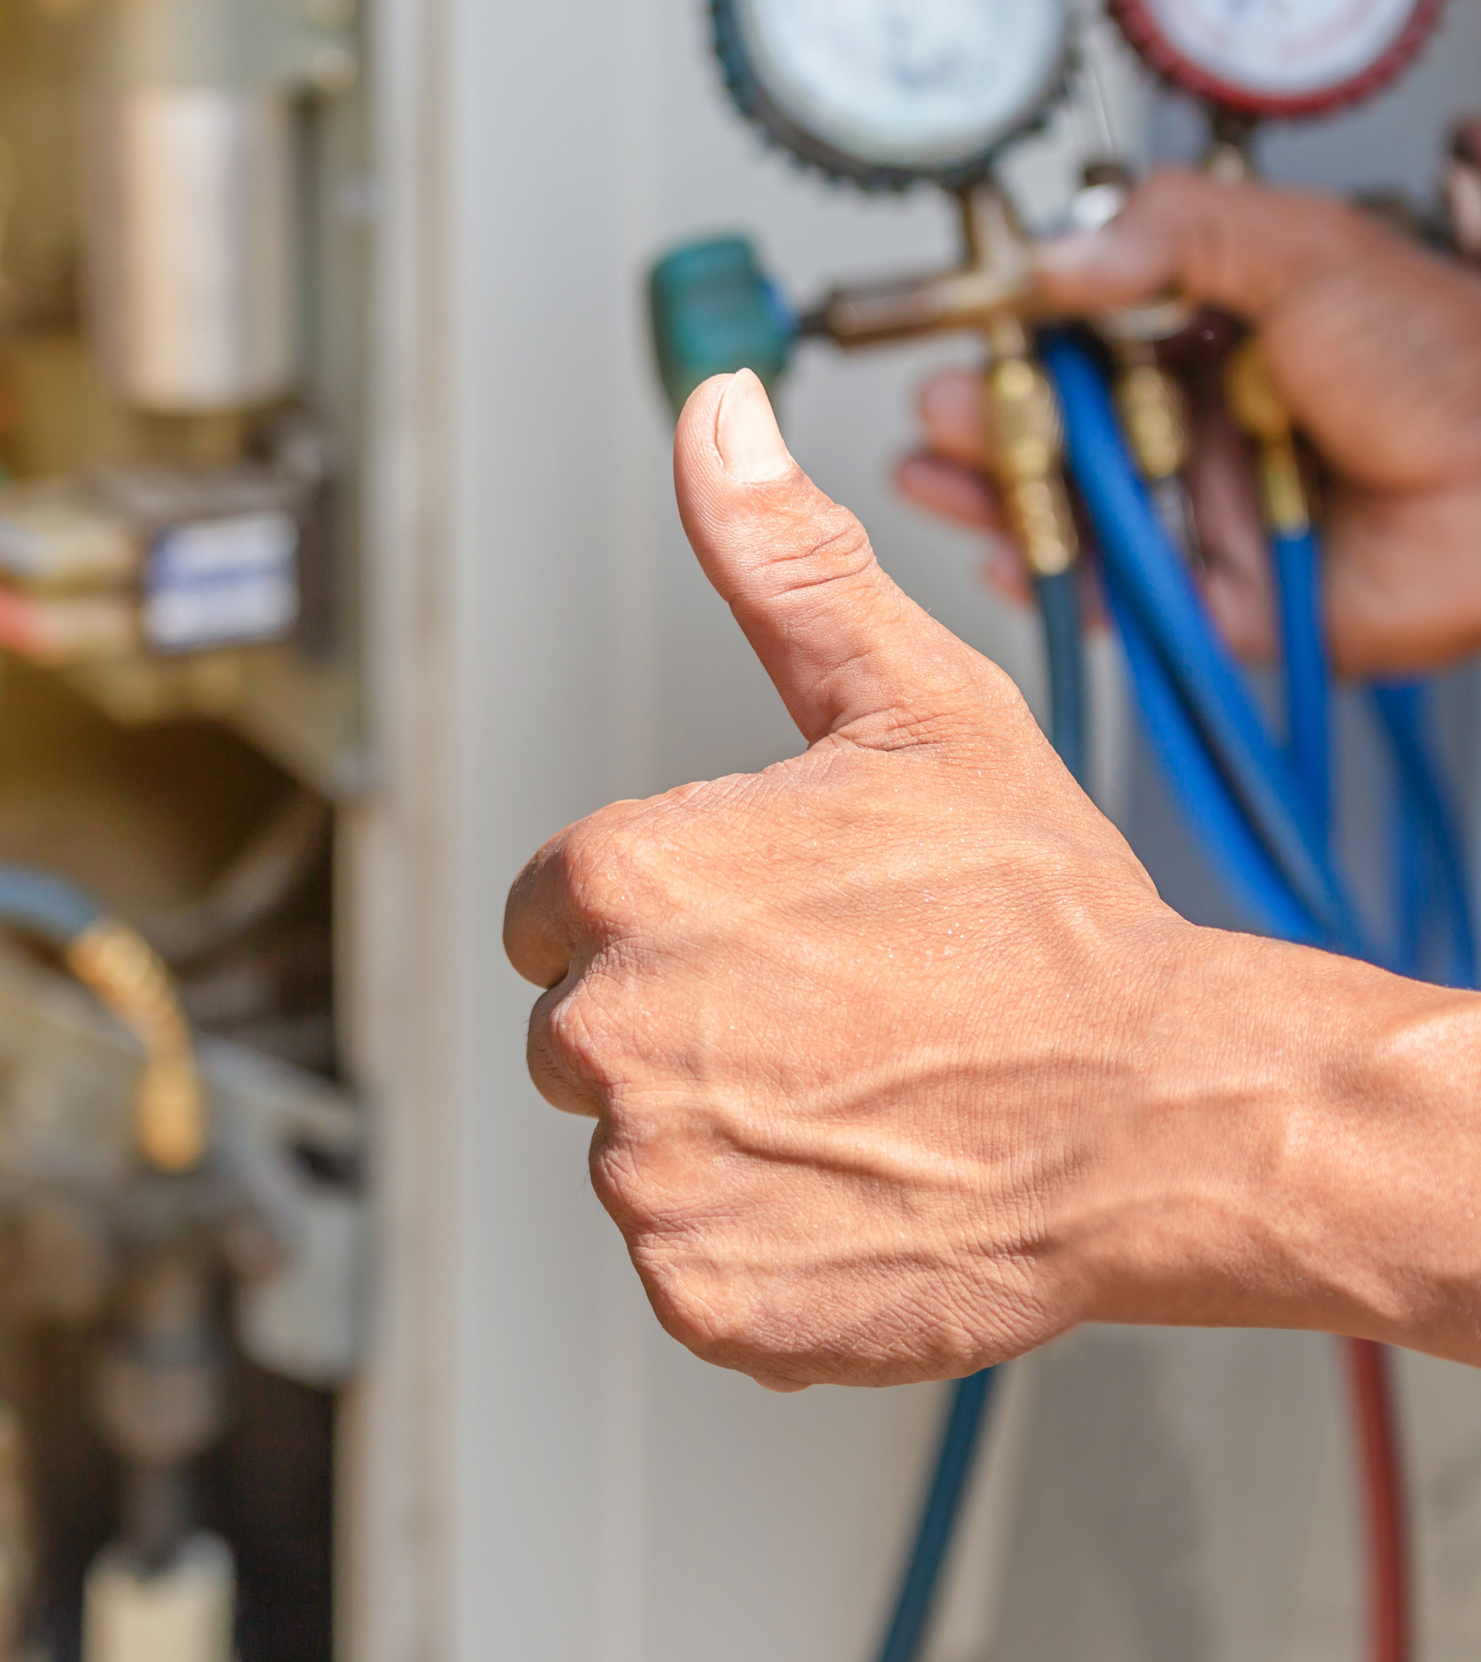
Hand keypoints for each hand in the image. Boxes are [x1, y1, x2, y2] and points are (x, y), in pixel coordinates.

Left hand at [507, 372, 1238, 1387]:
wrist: (1162, 1113)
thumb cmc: (1043, 917)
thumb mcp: (911, 703)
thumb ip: (780, 561)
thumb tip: (715, 416)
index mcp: (622, 882)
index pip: (548, 911)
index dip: (654, 915)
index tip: (756, 928)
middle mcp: (608, 1031)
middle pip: (579, 1030)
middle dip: (675, 1020)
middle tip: (825, 1009)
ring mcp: (652, 1176)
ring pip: (633, 1145)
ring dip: (719, 1128)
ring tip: (852, 1092)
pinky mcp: (703, 1292)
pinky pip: (685, 1254)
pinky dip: (753, 1233)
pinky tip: (852, 1180)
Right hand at [897, 167, 1480, 676]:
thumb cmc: (1448, 359)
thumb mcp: (1304, 250)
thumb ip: (1175, 233)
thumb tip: (1057, 255)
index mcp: (1219, 336)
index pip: (1089, 334)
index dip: (1018, 335)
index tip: (963, 328)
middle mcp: (1203, 424)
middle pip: (1064, 429)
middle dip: (990, 420)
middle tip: (939, 409)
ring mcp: (1208, 513)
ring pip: (1077, 511)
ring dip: (999, 496)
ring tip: (936, 476)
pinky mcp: (1220, 598)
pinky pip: (1119, 599)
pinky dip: (1057, 584)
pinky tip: (1006, 556)